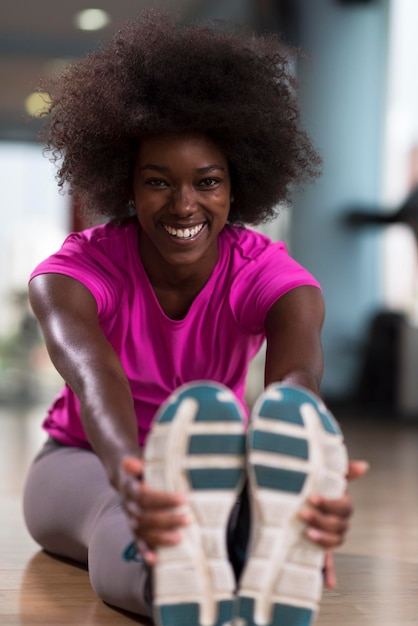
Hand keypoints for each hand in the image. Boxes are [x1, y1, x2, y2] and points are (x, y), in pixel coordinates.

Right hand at [120, 456, 190, 564]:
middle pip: (145, 517)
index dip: (164, 499)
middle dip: (167, 520)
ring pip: (142, 531)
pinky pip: (137, 542)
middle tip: (188, 519)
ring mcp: (129, 518)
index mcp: (130, 488)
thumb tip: (128, 461)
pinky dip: (145, 552)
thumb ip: (138, 463)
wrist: (125, 475)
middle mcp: (127, 505)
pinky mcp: (133, 529)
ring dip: (160, 537)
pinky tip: (155, 560)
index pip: (145, 496)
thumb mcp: (140, 462)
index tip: (184, 498)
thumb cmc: (140, 468)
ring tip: (180, 539)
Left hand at [298, 459, 368, 587]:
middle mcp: (337, 522)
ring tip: (307, 533)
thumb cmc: (312, 485)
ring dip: (323, 540)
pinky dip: (329, 574)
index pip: (344, 508)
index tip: (313, 497)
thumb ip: (342, 470)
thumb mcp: (324, 475)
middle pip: (339, 526)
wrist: (291, 498)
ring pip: (334, 542)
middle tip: (303, 513)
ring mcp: (328, 536)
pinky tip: (329, 582)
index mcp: (340, 505)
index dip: (330, 504)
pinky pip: (327, 564)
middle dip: (321, 520)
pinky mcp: (317, 548)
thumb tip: (363, 466)